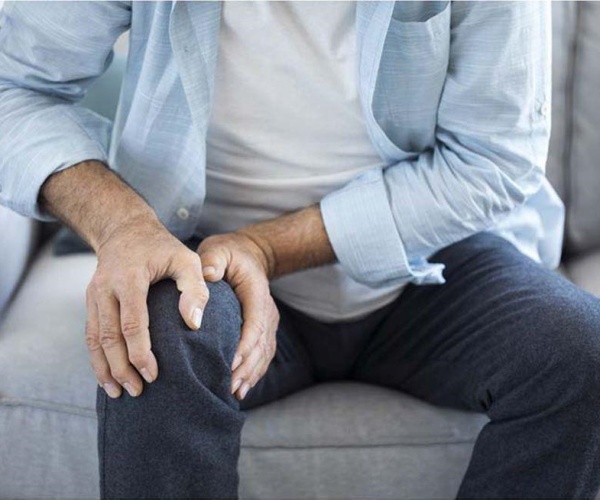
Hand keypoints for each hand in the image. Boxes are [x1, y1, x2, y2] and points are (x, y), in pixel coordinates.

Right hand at [86, 218, 208, 397]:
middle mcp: (105, 288)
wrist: (126, 230)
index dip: (140, 352)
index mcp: (129, 278)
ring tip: (118, 392)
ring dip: (104, 368)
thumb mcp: (186, 259)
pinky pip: (90, 334)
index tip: (153, 374)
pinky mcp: (91, 302)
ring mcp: (94, 295)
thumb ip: (195, 288)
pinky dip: (97, 358)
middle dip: (121, 368)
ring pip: (93, 339)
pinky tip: (107, 376)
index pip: (132, 323)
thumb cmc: (162, 248)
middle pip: (108, 337)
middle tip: (137, 391)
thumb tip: (194, 324)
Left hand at [197, 232, 278, 399]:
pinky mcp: (264, 329)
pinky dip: (254, 372)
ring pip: (264, 353)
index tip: (230, 364)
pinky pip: (263, 354)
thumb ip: (213, 260)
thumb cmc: (229, 254)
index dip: (244, 346)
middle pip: (261, 344)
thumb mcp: (218, 250)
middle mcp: (267, 310)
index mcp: (257, 293)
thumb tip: (207, 275)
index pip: (254, 323)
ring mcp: (268, 321)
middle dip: (246, 367)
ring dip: (251, 374)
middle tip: (228, 386)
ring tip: (235, 392)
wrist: (250, 255)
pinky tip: (242, 388)